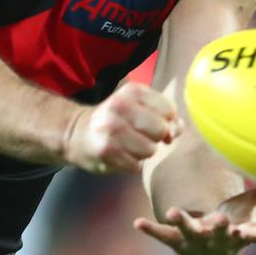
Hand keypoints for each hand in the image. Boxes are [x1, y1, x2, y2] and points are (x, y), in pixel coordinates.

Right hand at [63, 82, 181, 173]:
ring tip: (128, 146)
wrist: (77, 132)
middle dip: (155, 138)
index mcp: (132, 91)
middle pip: (160, 130)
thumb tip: (178, 130)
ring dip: (143, 153)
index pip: (168, 110)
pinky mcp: (105, 150)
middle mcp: (120, 105)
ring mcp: (111, 128)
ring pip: (150, 150)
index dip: (167, 122)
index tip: (155, 123)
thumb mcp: (139, 108)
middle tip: (140, 136)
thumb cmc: (117, 121)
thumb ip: (164, 116)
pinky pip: (136, 165)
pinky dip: (131, 164)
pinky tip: (119, 155)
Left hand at [133, 188, 255, 253]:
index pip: (254, 234)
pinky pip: (162, 234)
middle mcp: (216, 238)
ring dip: (182, 221)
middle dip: (218, 227)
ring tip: (173, 210)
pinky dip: (151, 228)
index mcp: (237, 234)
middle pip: (219, 232)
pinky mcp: (176, 240)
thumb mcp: (251, 217)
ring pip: (188, 230)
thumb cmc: (233, 230)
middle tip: (219, 220)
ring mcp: (195, 240)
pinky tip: (137, 222)